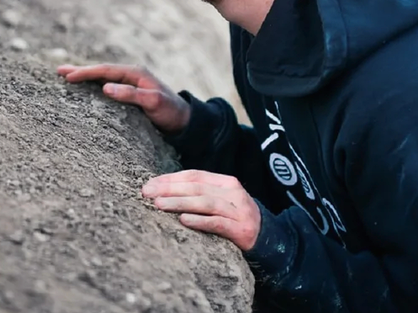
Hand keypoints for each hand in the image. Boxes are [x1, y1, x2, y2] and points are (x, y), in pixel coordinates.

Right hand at [56, 63, 190, 133]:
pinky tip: (84, 90)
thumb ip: (131, 94)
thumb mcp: (153, 103)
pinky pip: (107, 86)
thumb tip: (105, 87)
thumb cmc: (171, 113)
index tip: (68, 76)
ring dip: (85, 77)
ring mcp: (130, 84)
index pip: (105, 70)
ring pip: (103, 78)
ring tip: (66, 77)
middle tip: (59, 71)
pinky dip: (93, 86)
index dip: (85, 72)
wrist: (186, 123)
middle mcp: (131, 76)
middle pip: (101, 71)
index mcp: (135, 73)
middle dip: (80, 71)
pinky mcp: (130, 94)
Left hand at [141, 171, 261, 250]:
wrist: (270, 240)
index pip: (194, 176)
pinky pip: (218, 223)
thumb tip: (161, 190)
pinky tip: (183, 220)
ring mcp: (239, 211)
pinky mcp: (242, 230)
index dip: (170, 178)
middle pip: (197, 188)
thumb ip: (198, 193)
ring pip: (205, 203)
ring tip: (159, 204)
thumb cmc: (234, 219)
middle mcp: (234, 193)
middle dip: (169, 189)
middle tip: (147, 193)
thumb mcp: (220, 201)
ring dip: (180, 203)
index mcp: (225, 182)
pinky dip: (200, 221)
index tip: (149, 184)